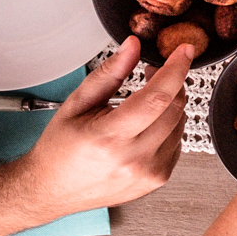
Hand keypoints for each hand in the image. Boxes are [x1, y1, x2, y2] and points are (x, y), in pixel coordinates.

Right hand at [24, 36, 190, 215]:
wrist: (52, 189)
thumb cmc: (60, 149)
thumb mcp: (77, 104)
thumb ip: (108, 73)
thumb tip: (132, 46)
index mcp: (110, 138)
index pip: (157, 97)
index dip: (176, 69)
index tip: (184, 51)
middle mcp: (134, 158)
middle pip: (175, 108)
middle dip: (171, 82)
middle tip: (152, 72)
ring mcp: (149, 173)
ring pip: (180, 124)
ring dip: (169, 105)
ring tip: (143, 101)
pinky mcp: (158, 180)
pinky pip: (178, 142)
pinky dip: (168, 127)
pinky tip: (146, 125)